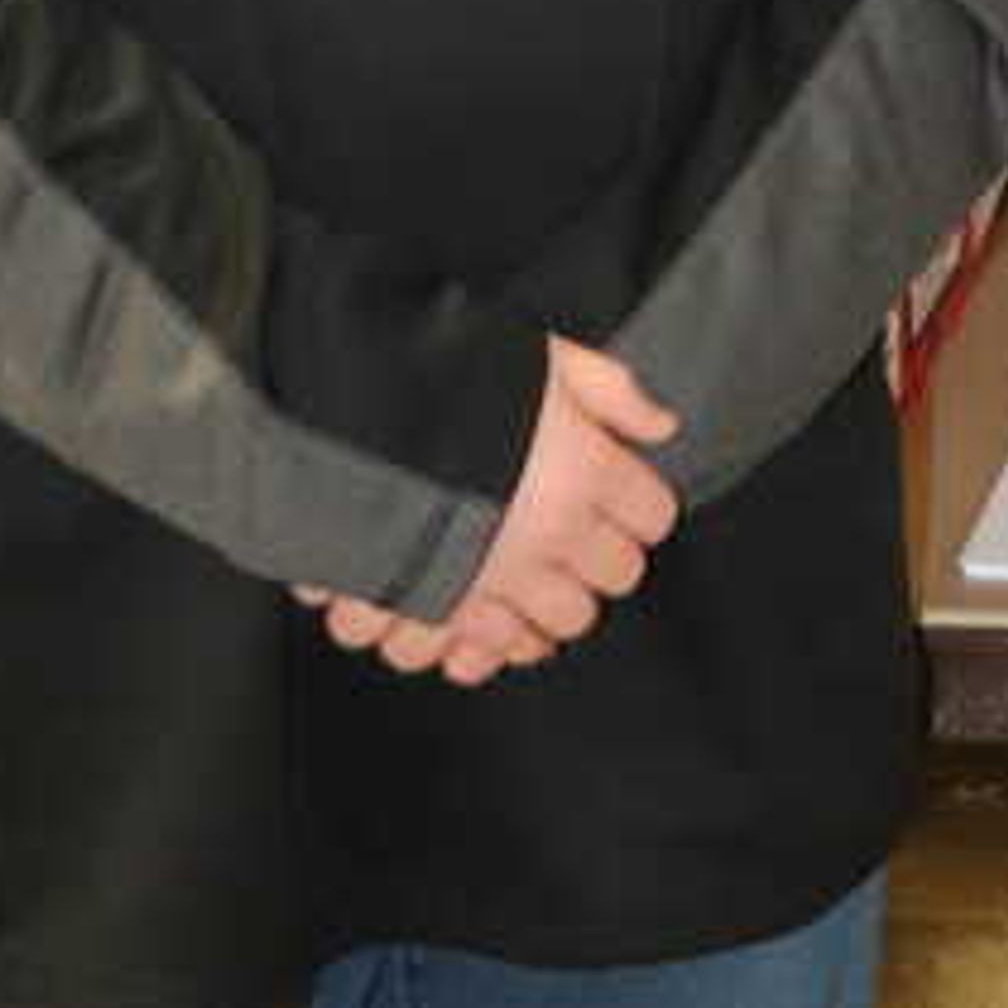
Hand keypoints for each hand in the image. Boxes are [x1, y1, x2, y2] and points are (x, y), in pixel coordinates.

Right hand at [292, 336, 679, 689]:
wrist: (348, 419)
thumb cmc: (447, 378)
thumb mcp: (543, 355)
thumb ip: (608, 389)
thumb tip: (659, 425)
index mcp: (587, 472)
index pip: (653, 514)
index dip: (637, 501)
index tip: (621, 491)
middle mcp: (554, 535)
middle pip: (618, 574)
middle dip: (603, 554)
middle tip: (577, 529)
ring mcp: (502, 580)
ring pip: (566, 622)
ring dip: (554, 599)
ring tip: (530, 569)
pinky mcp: (446, 610)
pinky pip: (493, 652)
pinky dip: (493, 641)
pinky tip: (485, 612)